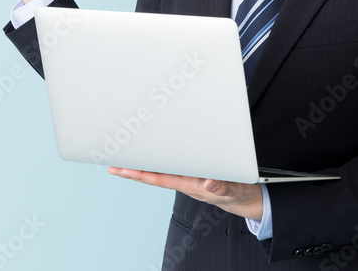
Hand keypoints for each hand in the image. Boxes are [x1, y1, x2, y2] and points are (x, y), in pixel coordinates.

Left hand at [107, 167, 263, 219]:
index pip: (160, 179)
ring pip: (159, 172)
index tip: (124, 169)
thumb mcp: (233, 189)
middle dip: (133, 171)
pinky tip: (148, 159)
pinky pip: (169, 169)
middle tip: (112, 165)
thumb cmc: (238, 193)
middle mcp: (184, 182)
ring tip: (123, 161)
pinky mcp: (191, 174)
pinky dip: (156, 163)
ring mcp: (186, 179)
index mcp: (191, 185)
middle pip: (153, 176)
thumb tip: (209, 183)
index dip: (141, 174)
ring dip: (142, 167)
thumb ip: (222, 186)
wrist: (245, 199)